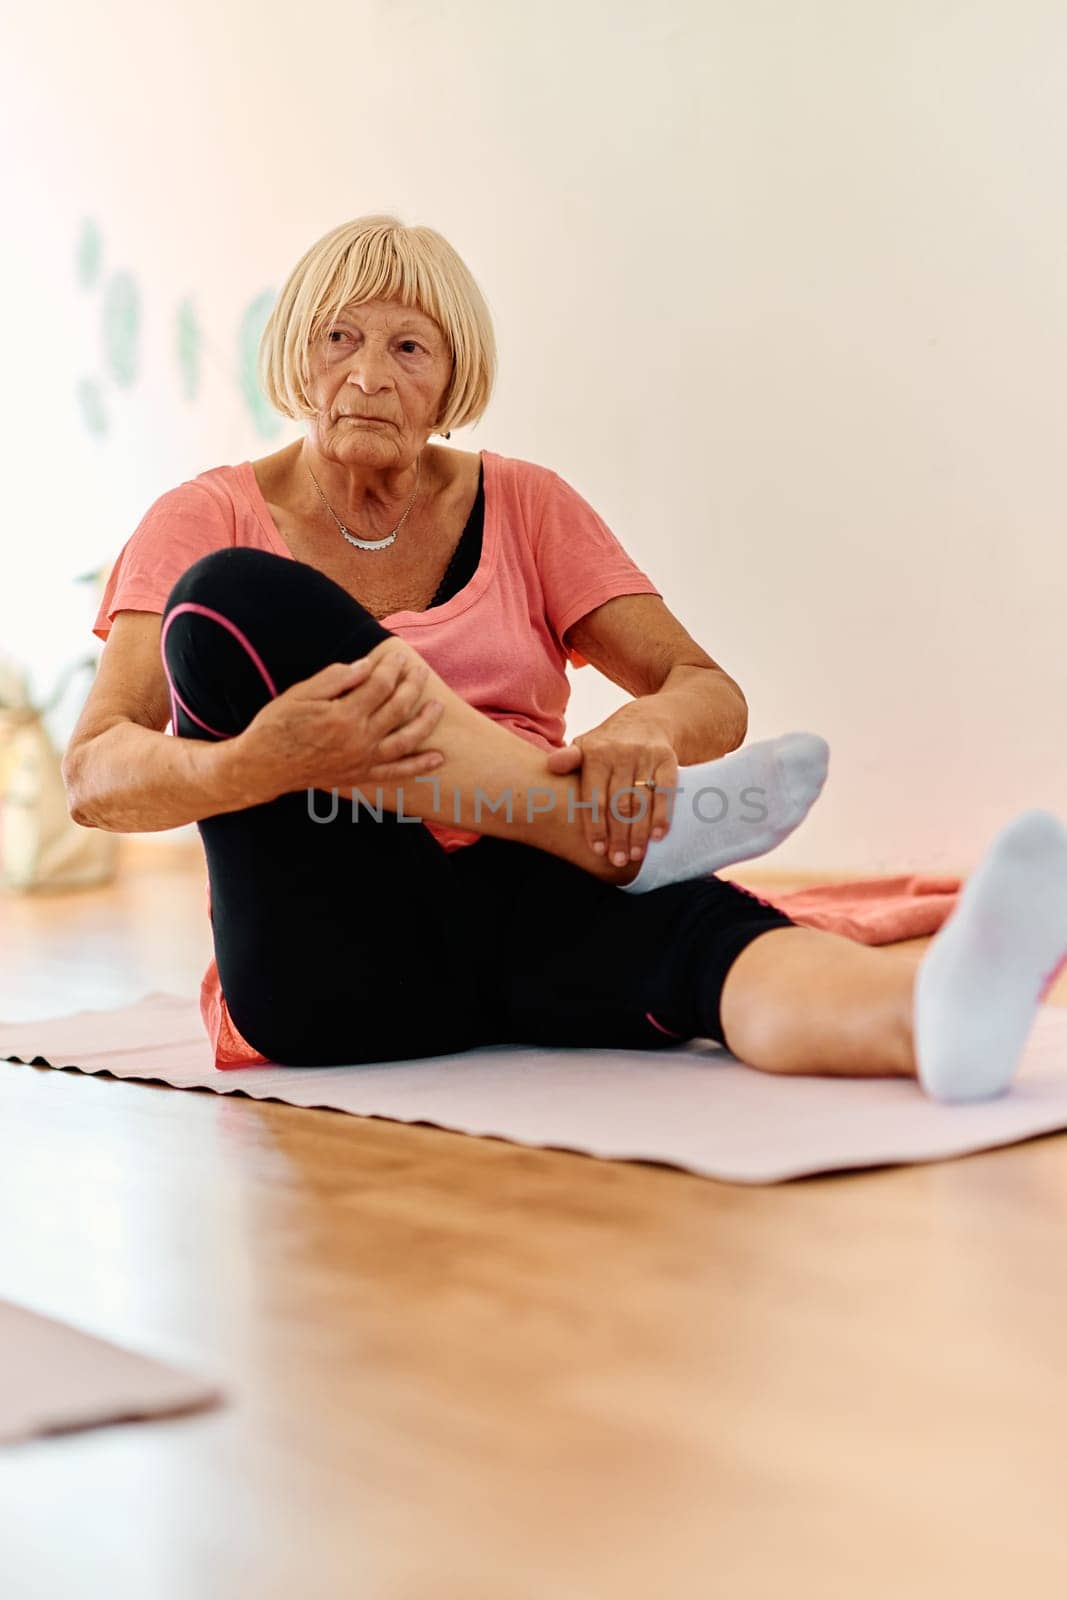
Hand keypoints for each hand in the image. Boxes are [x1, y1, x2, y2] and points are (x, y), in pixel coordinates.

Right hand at [235, 639, 445, 802]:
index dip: (392, 668)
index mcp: (344, 715)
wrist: (264, 767)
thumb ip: (336, 678)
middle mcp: (359, 739)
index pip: (380, 685)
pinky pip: (396, 773)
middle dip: (412, 686)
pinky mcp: (361, 776)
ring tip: (438, 706)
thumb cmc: (277, 726)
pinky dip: (419, 766)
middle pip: (398, 707)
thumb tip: (367, 665)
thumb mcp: (300, 693)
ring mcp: (363, 760)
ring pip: (406, 739)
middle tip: (420, 671)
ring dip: (426, 722)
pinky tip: (438, 757)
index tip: (398, 657)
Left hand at [544, 709, 679, 865]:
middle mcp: (622, 753)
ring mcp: (646, 756)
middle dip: (618, 835)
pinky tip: (658, 836)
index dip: (595, 826)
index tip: (598, 850)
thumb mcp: (584, 747)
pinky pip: (666, 792)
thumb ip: (568, 760)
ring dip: (639, 832)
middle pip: (619, 803)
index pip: (594, 797)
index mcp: (596, 753)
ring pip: (642, 801)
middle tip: (617, 860)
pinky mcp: (667, 760)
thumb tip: (551, 765)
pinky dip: (662, 816)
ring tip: (636, 855)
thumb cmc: (606, 746)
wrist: (645, 721)